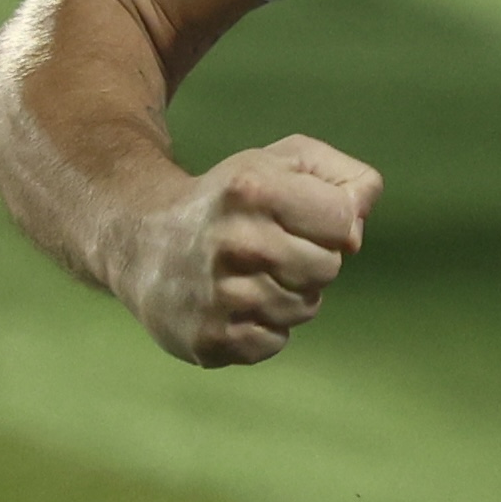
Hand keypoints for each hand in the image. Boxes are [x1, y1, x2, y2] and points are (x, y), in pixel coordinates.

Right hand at [117, 133, 381, 366]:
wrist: (144, 241)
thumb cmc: (233, 198)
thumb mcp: (287, 160)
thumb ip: (346, 179)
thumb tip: (356, 235)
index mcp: (253, 190)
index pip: (343, 220)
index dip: (335, 221)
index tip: (305, 217)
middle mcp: (235, 243)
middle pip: (328, 267)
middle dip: (313, 258)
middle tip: (274, 247)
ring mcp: (220, 296)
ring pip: (305, 308)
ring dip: (292, 294)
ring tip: (253, 273)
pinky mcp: (210, 339)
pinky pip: (275, 341)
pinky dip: (266, 327)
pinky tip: (237, 303)